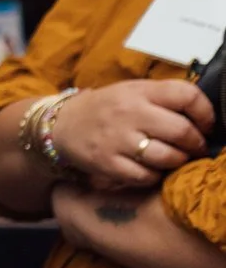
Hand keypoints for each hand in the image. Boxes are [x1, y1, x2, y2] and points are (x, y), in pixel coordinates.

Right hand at [44, 80, 214, 192]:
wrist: (62, 124)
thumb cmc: (107, 108)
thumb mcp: (133, 91)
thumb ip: (165, 98)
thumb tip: (204, 117)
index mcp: (139, 91)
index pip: (187, 95)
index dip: (206, 113)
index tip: (206, 125)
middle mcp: (129, 113)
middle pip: (181, 131)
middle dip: (196, 144)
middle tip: (195, 148)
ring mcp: (117, 139)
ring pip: (167, 157)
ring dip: (178, 161)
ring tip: (174, 159)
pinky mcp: (107, 163)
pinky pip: (146, 176)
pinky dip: (155, 176)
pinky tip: (151, 169)